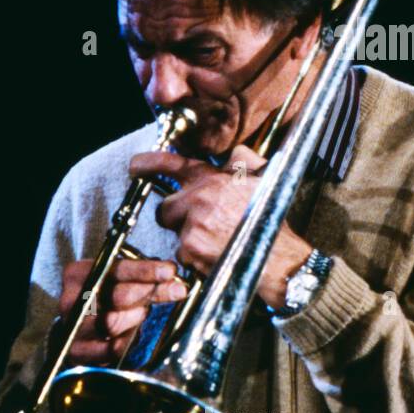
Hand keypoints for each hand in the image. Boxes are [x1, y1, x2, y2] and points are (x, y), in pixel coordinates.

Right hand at [59, 257, 188, 362]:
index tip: (170, 271)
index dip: (145, 270)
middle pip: (116, 296)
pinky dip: (126, 341)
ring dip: (136, 317)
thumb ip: (138, 274)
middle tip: (176, 290)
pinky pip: (109, 349)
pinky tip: (135, 333)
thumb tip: (171, 274)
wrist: (77, 328)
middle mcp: (70, 300)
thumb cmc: (102, 298)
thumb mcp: (115, 278)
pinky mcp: (77, 352)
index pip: (114, 270)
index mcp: (77, 274)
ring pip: (112, 323)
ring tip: (144, 312)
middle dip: (150, 292)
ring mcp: (72, 327)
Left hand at [132, 144, 312, 309]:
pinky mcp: (191, 249)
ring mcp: (193, 225)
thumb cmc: (271, 221)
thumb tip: (233, 153)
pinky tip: (217, 255)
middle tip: (198, 224)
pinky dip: (195, 257)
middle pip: (164, 209)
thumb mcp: (264, 180)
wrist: (279, 259)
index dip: (149, 162)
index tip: (135, 165)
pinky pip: (182, 254)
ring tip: (217, 241)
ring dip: (189, 238)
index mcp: (213, 181)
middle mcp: (199, 199)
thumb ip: (244, 161)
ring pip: (175, 233)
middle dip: (176, 218)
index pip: (173, 164)